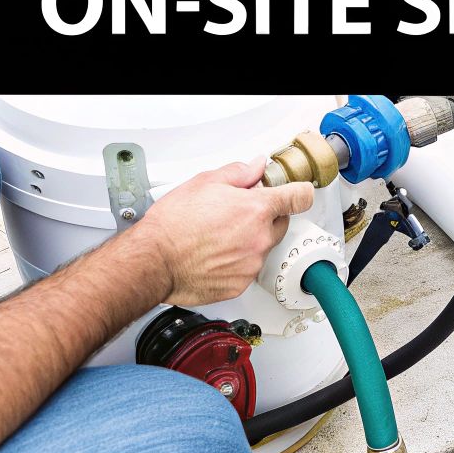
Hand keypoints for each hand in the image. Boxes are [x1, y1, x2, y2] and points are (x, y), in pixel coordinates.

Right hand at [131, 162, 316, 306]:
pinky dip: (236, 262)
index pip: (299, 198)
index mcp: (256, 209)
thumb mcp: (205, 182)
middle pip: (280, 223)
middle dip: (265, 217)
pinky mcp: (240, 285)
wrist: (154, 260)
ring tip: (218, 236)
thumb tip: (256, 167)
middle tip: (236, 214)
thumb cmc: (174, 224)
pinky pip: (247, 269)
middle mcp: (259, 238)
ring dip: (249, 240)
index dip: (298, 193)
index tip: (297, 193)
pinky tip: (214, 255)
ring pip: (262, 247)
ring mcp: (251, 264)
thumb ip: (238, 173)